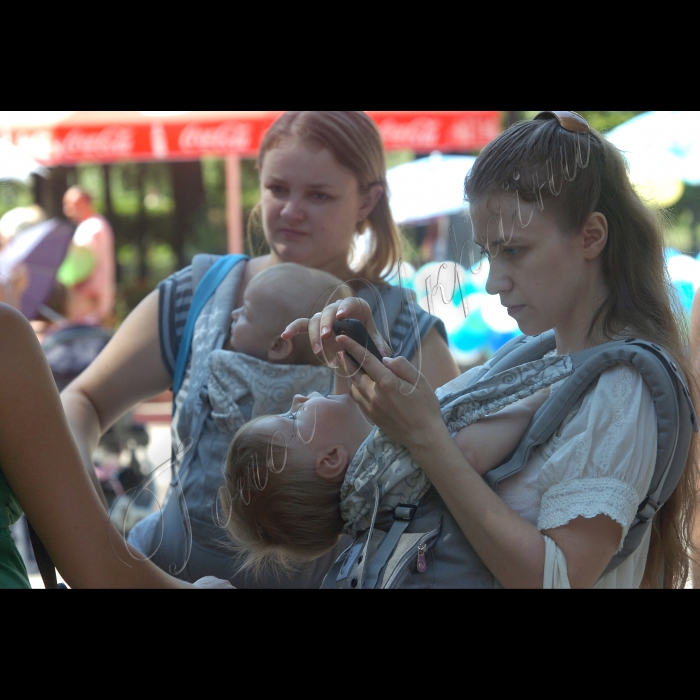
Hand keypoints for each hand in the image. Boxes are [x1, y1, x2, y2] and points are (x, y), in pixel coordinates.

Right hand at [283, 297, 390, 369]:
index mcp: (357, 307)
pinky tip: (285, 335)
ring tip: (319, 351)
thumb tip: (384, 354)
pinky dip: (293, 328)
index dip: (345, 308)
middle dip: (326, 323)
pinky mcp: (315, 326)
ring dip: (314, 335)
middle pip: (329, 311)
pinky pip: (302, 324)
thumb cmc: (368, 338)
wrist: (357, 340)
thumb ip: (378, 345)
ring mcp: (325, 317)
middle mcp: (338, 309)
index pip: (350, 303)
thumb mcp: (374, 341)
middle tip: (327, 336)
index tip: (341, 316)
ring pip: (315, 320)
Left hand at [336, 333, 443, 451]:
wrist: (423, 436)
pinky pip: (357, 397)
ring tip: (349, 364)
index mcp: (387, 383)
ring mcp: (370, 406)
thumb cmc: (426, 406)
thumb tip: (385, 359)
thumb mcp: (420, 381)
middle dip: (346, 359)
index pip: (366, 360)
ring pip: (353, 386)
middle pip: (354, 372)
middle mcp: (374, 394)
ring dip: (349, 374)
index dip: (352, 347)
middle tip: (341, 348)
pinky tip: (358, 383)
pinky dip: (354, 387)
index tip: (342, 337)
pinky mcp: (370, 415)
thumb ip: (402, 366)